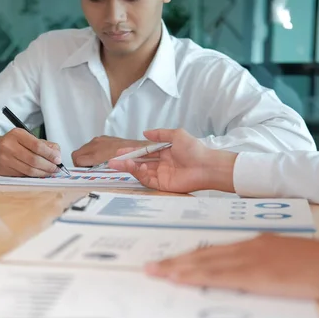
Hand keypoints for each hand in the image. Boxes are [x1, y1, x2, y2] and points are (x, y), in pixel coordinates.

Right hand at [0, 128, 61, 176]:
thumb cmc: (14, 143)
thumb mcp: (28, 138)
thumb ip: (45, 145)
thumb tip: (57, 155)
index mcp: (17, 134)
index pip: (37, 146)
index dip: (50, 154)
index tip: (58, 159)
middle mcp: (9, 145)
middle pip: (34, 160)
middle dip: (48, 166)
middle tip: (56, 168)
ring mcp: (4, 158)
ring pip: (29, 170)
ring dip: (43, 173)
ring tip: (51, 172)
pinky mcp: (3, 169)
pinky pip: (23, 175)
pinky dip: (34, 175)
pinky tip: (40, 173)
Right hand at [71, 136, 149, 166]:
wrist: (141, 149)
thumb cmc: (128, 162)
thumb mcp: (110, 169)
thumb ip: (97, 170)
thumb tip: (87, 173)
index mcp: (96, 153)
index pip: (77, 159)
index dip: (79, 168)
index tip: (85, 173)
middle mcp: (96, 144)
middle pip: (77, 154)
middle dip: (80, 163)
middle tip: (88, 171)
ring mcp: (100, 140)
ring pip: (84, 150)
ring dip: (86, 158)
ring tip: (95, 166)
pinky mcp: (105, 138)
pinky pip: (92, 146)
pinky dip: (92, 152)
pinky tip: (101, 158)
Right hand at [108, 129, 237, 192]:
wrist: (206, 166)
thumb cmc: (194, 149)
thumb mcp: (177, 135)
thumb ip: (160, 134)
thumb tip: (145, 133)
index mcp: (165, 152)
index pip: (145, 151)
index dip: (132, 151)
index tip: (119, 151)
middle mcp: (162, 164)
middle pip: (140, 163)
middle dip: (126, 161)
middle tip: (112, 161)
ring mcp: (162, 175)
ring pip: (141, 171)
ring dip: (129, 167)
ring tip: (119, 164)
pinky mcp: (163, 185)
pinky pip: (147, 180)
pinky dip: (138, 174)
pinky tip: (133, 167)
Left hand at [146, 234, 318, 317]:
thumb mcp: (288, 260)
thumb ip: (268, 263)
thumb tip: (252, 273)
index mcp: (257, 243)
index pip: (216, 250)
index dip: (191, 256)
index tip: (173, 261)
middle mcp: (248, 247)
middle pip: (204, 254)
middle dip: (176, 261)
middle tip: (151, 265)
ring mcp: (250, 259)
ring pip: (204, 263)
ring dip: (177, 269)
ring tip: (155, 272)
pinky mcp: (255, 273)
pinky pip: (217, 275)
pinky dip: (195, 276)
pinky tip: (179, 278)